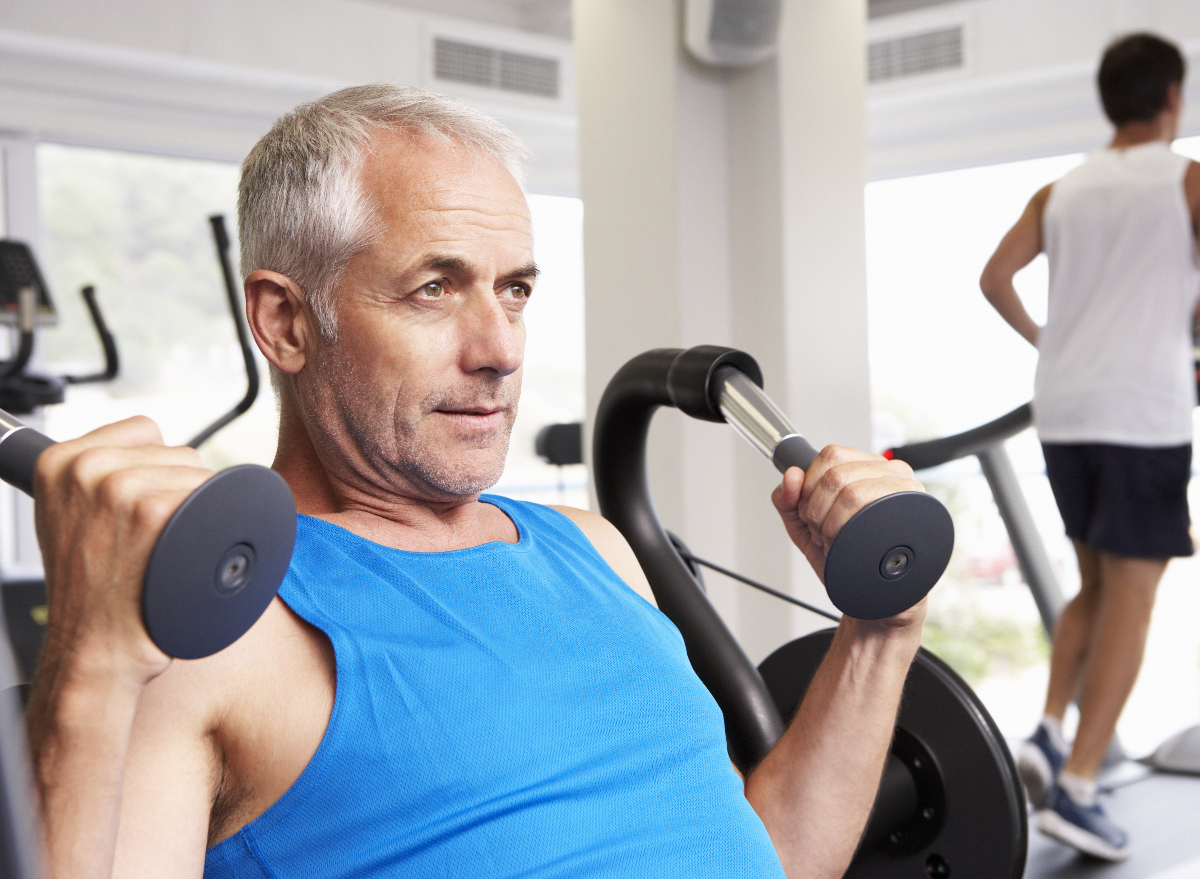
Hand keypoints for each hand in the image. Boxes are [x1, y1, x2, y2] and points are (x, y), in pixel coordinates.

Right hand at [33, 417, 214, 685]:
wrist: (94, 652)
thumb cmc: (92, 596)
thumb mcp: (70, 522)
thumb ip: (94, 482)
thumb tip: (143, 458)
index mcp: (59, 462)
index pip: (145, 430)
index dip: (160, 469)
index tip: (147, 511)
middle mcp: (85, 469)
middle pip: (181, 454)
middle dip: (186, 494)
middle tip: (160, 544)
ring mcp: (119, 489)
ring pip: (202, 476)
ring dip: (206, 512)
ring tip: (172, 553)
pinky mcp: (153, 512)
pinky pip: (213, 497)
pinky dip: (218, 525)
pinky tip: (191, 555)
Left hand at [770, 444, 923, 586]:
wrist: (874, 596)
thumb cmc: (845, 559)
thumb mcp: (806, 528)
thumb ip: (789, 501)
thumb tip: (790, 475)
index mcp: (865, 467)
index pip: (831, 455)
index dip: (809, 484)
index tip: (807, 510)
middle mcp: (888, 473)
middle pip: (836, 474)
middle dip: (816, 510)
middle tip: (821, 532)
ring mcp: (904, 491)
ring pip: (851, 492)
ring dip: (831, 524)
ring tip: (835, 541)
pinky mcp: (914, 513)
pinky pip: (869, 512)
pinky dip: (846, 532)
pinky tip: (847, 545)